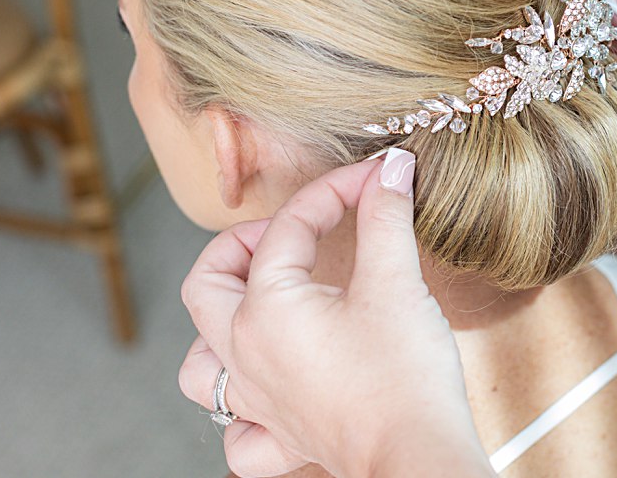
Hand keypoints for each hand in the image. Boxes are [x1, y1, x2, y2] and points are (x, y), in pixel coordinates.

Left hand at [178, 149, 490, 477]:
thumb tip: (392, 168)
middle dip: (238, 245)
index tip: (377, 178)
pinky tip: (272, 389)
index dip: (334, 190)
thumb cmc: (404, 375)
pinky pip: (237, 432)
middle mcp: (245, 354)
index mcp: (266, 308)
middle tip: (289, 231)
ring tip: (257, 306)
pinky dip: (242, 410)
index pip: (289, 226)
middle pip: (206, 285)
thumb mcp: (396, 282)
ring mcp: (258, 402)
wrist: (417, 455)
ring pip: (199, 364)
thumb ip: (386, 218)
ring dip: (217, 329)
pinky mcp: (282, 439)